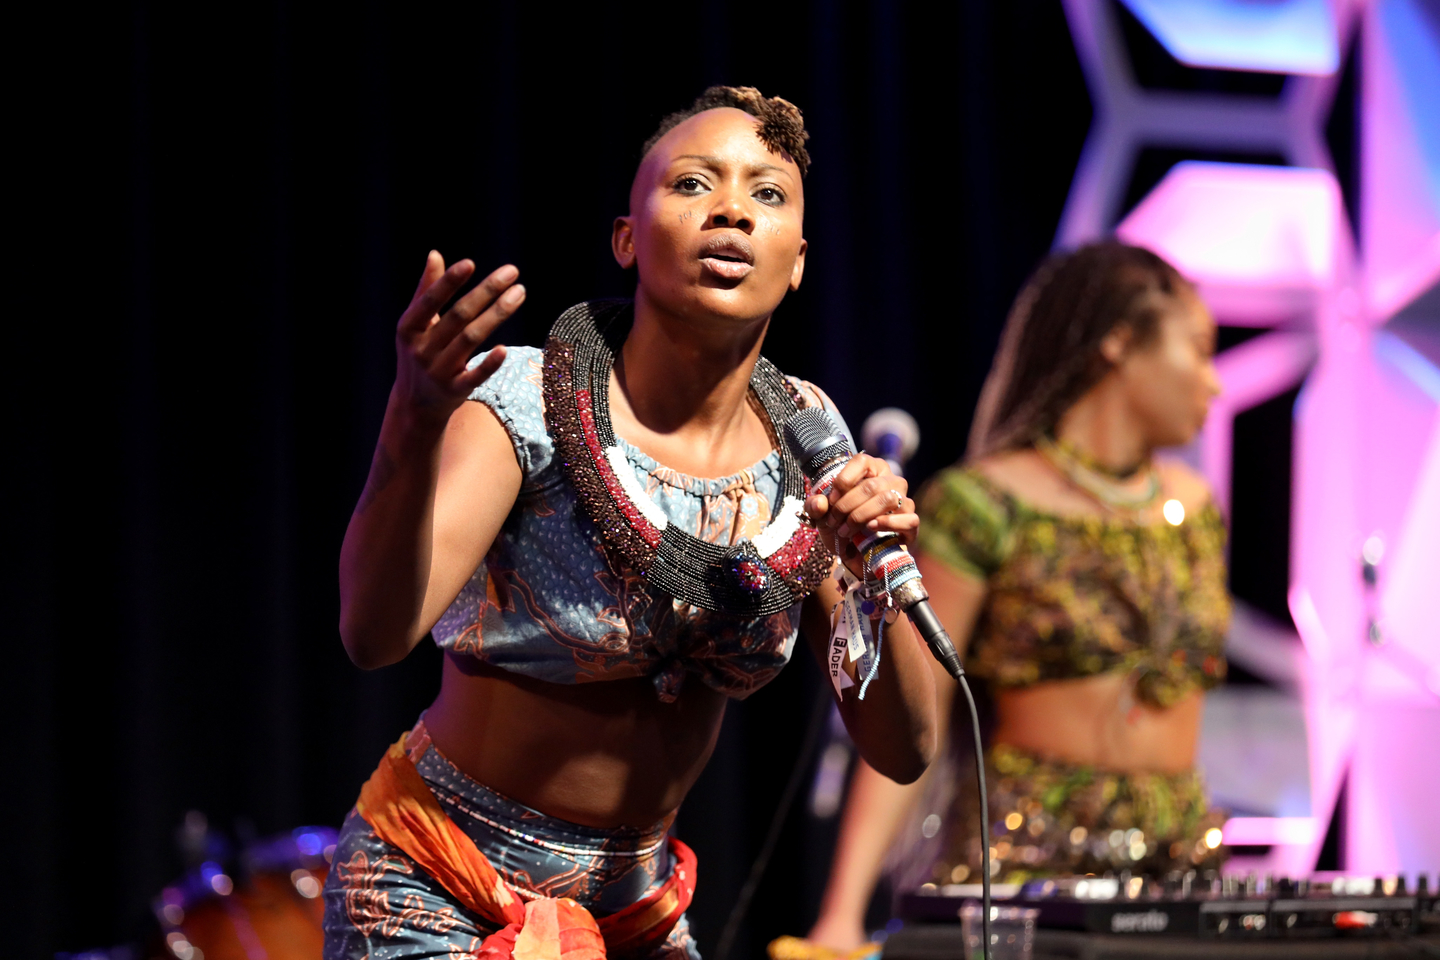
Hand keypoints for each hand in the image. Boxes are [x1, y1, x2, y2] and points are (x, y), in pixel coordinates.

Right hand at [393, 251, 526, 423]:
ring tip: (519, 292)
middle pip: (458, 317)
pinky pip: (474, 377)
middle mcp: (421, 349)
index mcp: (409, 328)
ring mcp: (438, 372)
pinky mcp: (454, 391)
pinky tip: (505, 349)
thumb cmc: (419, 353)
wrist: (414, 405)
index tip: (470, 263)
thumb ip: (425, 290)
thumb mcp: (415, 325)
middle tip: (512, 271)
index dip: (448, 282)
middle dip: (486, 292)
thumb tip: (435, 254)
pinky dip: (488, 364)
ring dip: (497, 314)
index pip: (430, 301)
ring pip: (471, 340)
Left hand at [804, 454, 916, 574]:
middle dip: (847, 506)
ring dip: (861, 516)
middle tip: (833, 522)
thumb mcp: (821, 516)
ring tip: (845, 530)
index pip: (861, 461)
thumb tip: (820, 503)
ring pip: (889, 499)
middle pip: (872, 485)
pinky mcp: (912, 524)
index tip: (830, 500)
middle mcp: (891, 481)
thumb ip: (815, 506)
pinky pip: (909, 519)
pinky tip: (871, 528)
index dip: (843, 480)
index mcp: (871, 470)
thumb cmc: (840, 526)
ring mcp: (905, 502)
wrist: (853, 555)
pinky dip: (888, 524)